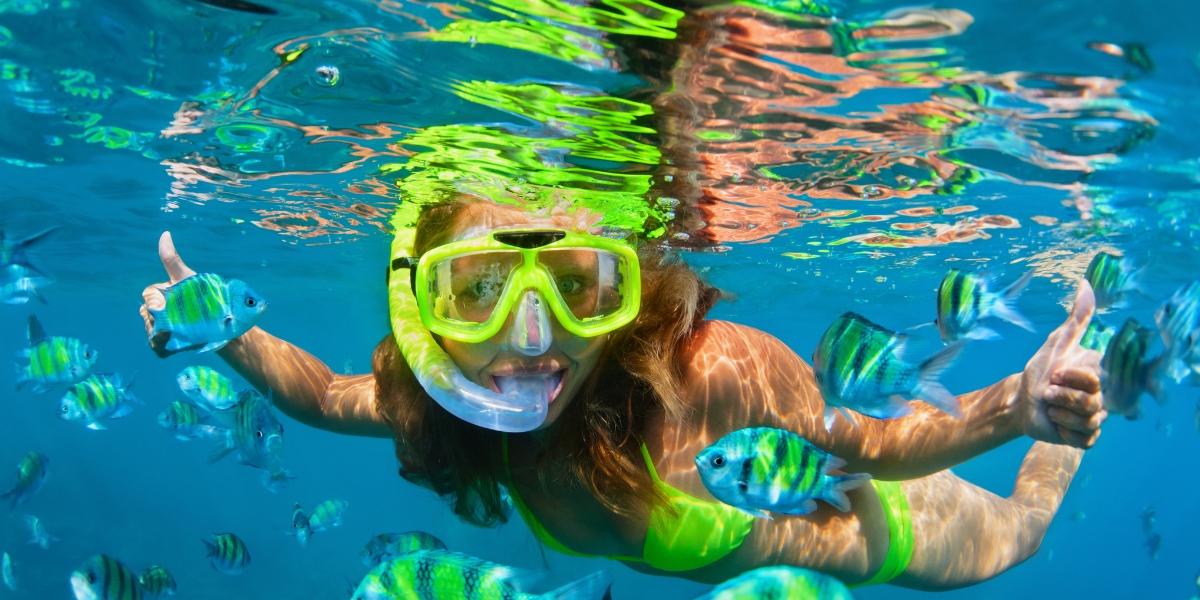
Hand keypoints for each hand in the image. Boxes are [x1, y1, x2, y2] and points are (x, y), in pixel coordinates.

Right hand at [139, 232, 202, 356]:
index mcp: (162, 295)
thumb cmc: (205, 295)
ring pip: (152, 331)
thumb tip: (164, 234)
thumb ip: (173, 259)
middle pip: (148, 315)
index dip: (153, 299)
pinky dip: (159, 346)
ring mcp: (163, 329)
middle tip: (173, 318)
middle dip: (157, 317)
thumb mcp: (190, 278)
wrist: (227, 320)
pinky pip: (157, 347)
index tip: (160, 303)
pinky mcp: (170, 345)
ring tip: (173, 331)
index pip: (150, 295)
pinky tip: (167, 342)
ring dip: (158, 332)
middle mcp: (159, 313)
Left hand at [1017, 281, 1105, 447]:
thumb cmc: (1040, 371)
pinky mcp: (1084, 438)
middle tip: (1049, 389)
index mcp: (1100, 376)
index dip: (1117, 379)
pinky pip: (1084, 438)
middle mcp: (1102, 397)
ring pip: (1089, 419)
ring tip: (1049, 404)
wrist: (1021, 400)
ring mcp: (1095, 419)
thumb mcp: (1057, 342)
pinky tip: (1054, 422)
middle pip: (1094, 399)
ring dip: (1060, 410)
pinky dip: (1064, 430)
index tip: (1097, 379)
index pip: (1121, 378)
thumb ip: (1077, 318)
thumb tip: (1086, 283)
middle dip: (1065, 392)